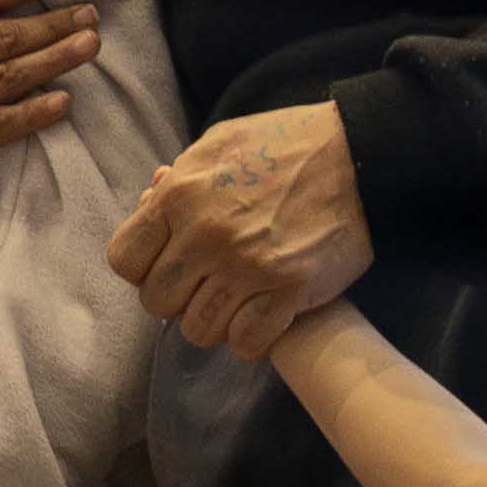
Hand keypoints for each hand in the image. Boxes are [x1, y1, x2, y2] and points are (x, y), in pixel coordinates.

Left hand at [105, 101, 377, 355]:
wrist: (362, 154)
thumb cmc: (289, 144)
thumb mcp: (220, 144)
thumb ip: (178, 179)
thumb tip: (148, 202)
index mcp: (179, 196)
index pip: (125, 260)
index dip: (144, 269)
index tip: (170, 264)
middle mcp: (205, 236)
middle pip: (158, 302)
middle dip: (179, 299)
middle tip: (206, 286)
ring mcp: (246, 267)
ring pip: (199, 330)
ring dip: (215, 322)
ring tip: (236, 303)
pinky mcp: (288, 291)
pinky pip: (246, 343)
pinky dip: (251, 339)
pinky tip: (263, 318)